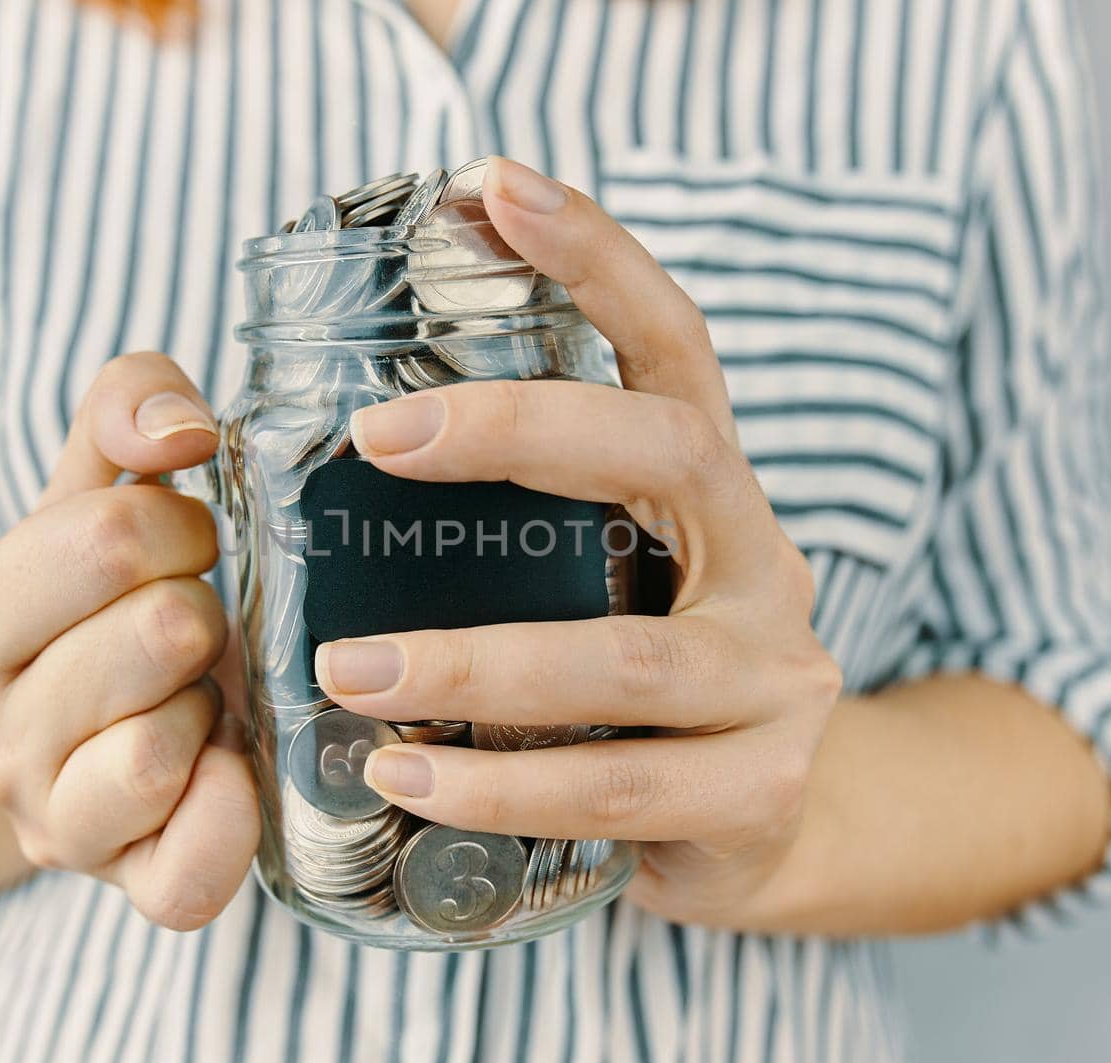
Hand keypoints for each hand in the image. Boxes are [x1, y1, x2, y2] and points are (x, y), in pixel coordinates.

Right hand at [0, 352, 258, 929]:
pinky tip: (231, 770)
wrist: (48, 744)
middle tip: (189, 626)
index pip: (113, 536)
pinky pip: (186, 874)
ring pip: (162, 748)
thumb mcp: (86, 493)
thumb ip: (124, 410)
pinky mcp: (123, 883)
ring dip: (210, 704)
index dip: (182, 528)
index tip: (180, 549)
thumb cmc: (87, 606)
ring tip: (192, 694)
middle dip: (204, 611)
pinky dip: (224, 821)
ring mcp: (51, 821)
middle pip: (164, 632)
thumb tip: (182, 427)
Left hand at [312, 158, 842, 927]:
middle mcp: (763, 563)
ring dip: (476, 664)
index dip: (598, 260)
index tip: (496, 187)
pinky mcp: (758, 790)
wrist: (751, 826)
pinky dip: (501, 788)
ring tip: (352, 671)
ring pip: (626, 657)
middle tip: (380, 434)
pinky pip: (616, 788)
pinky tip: (407, 784)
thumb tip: (337, 460)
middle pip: (665, 455)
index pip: (675, 348)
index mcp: (713, 493)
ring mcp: (774, 679)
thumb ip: (520, 527)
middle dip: (518, 428)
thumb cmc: (631, 689)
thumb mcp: (595, 583)